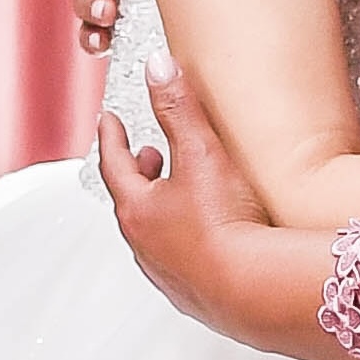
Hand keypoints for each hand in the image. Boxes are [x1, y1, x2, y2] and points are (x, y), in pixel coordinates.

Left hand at [99, 51, 271, 335]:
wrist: (250, 288)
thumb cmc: (224, 222)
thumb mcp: (201, 152)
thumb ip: (179, 108)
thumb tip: (156, 66)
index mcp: (137, 208)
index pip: (114, 164)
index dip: (112, 138)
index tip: (108, 121)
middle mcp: (145, 244)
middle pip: (131, 201)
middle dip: (139, 172)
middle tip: (149, 154)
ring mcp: (168, 273)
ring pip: (154, 232)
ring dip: (161, 207)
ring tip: (180, 192)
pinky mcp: (195, 293)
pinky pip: (179, 258)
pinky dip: (183, 237)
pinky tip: (206, 234)